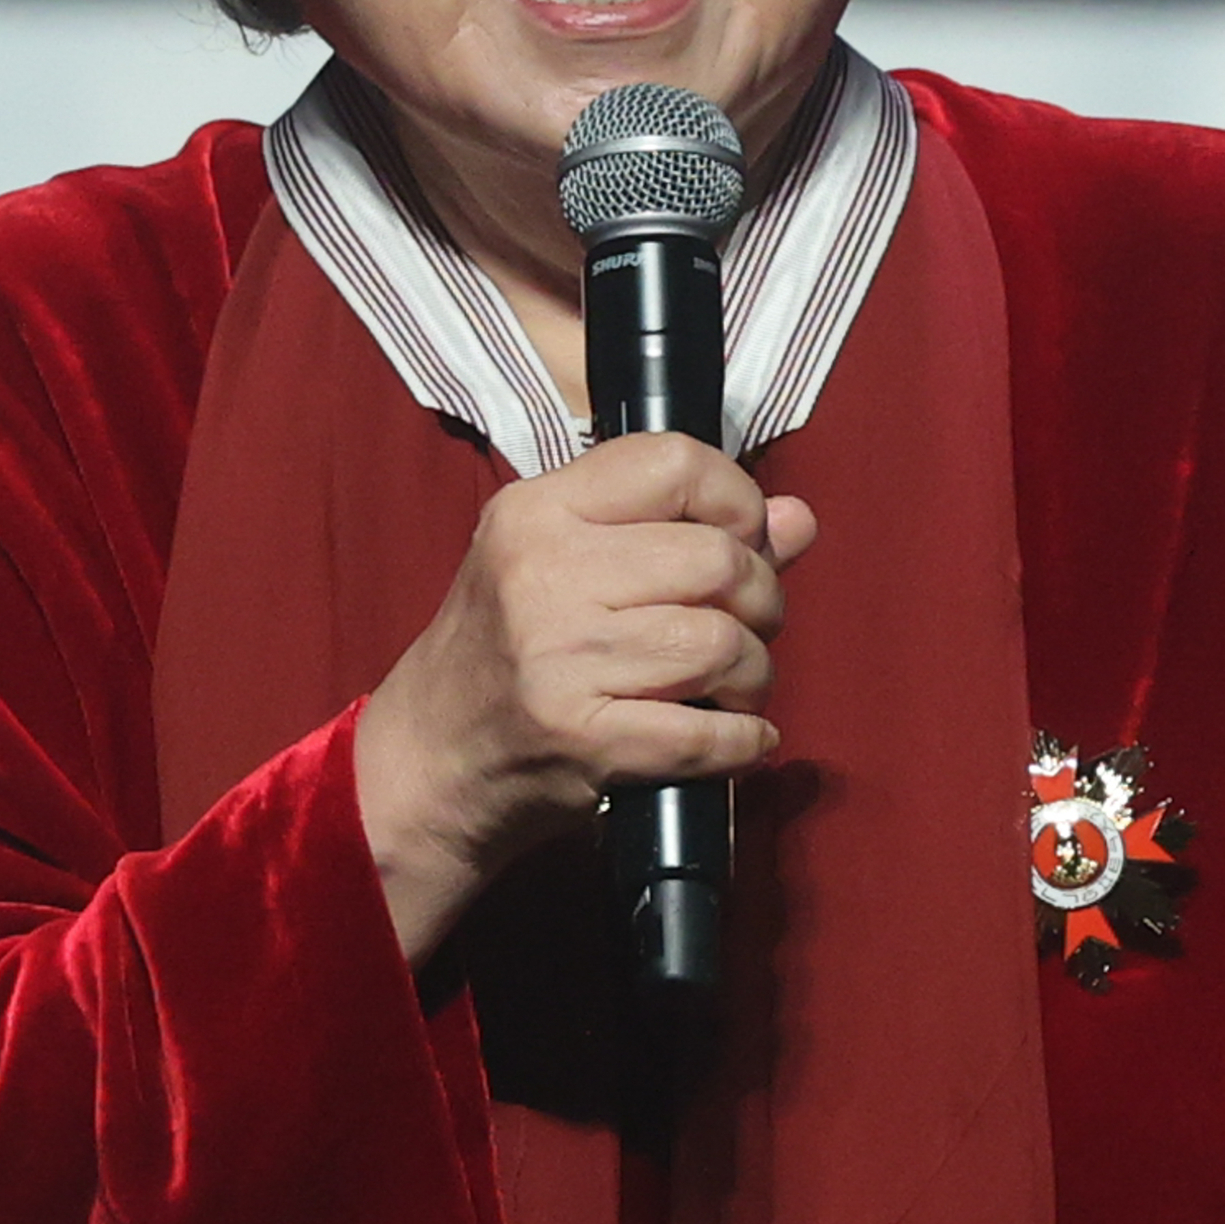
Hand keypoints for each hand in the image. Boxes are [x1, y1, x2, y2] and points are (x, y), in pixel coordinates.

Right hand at [355, 430, 816, 964]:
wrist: (427, 761)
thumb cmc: (504, 655)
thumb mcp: (565, 565)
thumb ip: (680, 532)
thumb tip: (797, 519)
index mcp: (536, 512)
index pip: (674, 462)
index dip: (736, 501)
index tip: (741, 540)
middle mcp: (543, 574)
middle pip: (718, 560)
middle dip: (760, 599)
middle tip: (745, 627)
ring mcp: (560, 658)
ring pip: (723, 644)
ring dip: (753, 676)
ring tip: (731, 686)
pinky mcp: (582, 738)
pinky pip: (710, 734)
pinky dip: (745, 742)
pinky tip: (735, 737)